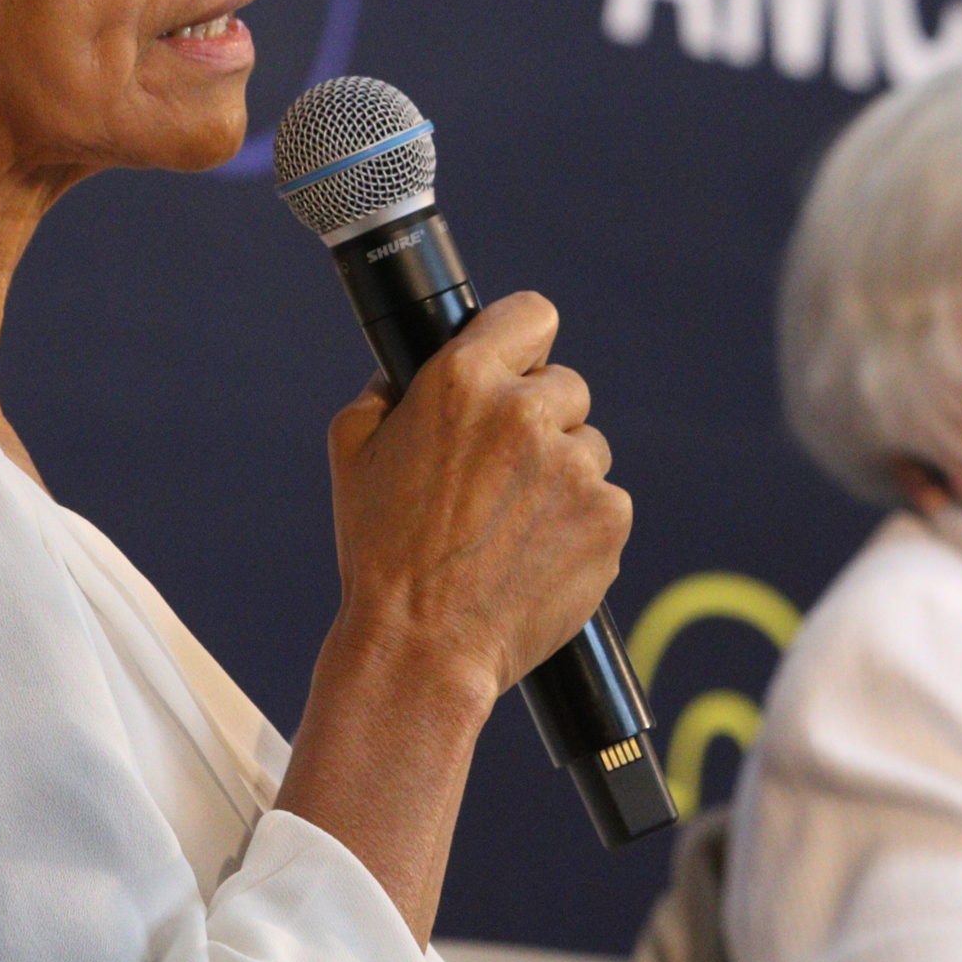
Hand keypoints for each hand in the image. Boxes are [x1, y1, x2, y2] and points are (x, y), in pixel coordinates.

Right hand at [320, 291, 631, 705]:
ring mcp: (575, 466)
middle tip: (500, 473)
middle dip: (539, 421)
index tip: (519, 365)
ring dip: (561, 475)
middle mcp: (526, 412)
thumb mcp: (353, 451)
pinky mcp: (609, 517)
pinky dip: (581, 522)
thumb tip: (408, 370)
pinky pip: (607, 500)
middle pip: (565, 386)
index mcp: (463, 380)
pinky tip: (537, 551)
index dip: (524, 342)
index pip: (533, 314)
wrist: (423, 648)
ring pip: (587, 448)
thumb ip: (386, 389)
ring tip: (511, 525)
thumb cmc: (380, 552)